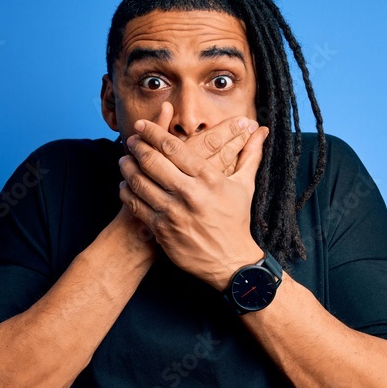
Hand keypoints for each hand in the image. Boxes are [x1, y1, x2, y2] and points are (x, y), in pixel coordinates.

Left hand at [117, 111, 269, 289]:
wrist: (230, 261)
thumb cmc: (236, 220)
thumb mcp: (244, 186)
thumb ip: (250, 155)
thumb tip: (262, 130)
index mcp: (208, 179)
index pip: (173, 148)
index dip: (152, 133)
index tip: (141, 125)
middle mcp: (189, 194)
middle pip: (152, 161)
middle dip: (137, 147)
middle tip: (131, 140)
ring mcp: (173, 213)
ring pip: (140, 183)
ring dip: (128, 168)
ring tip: (124, 160)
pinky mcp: (162, 230)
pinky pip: (136, 206)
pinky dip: (127, 193)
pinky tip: (126, 186)